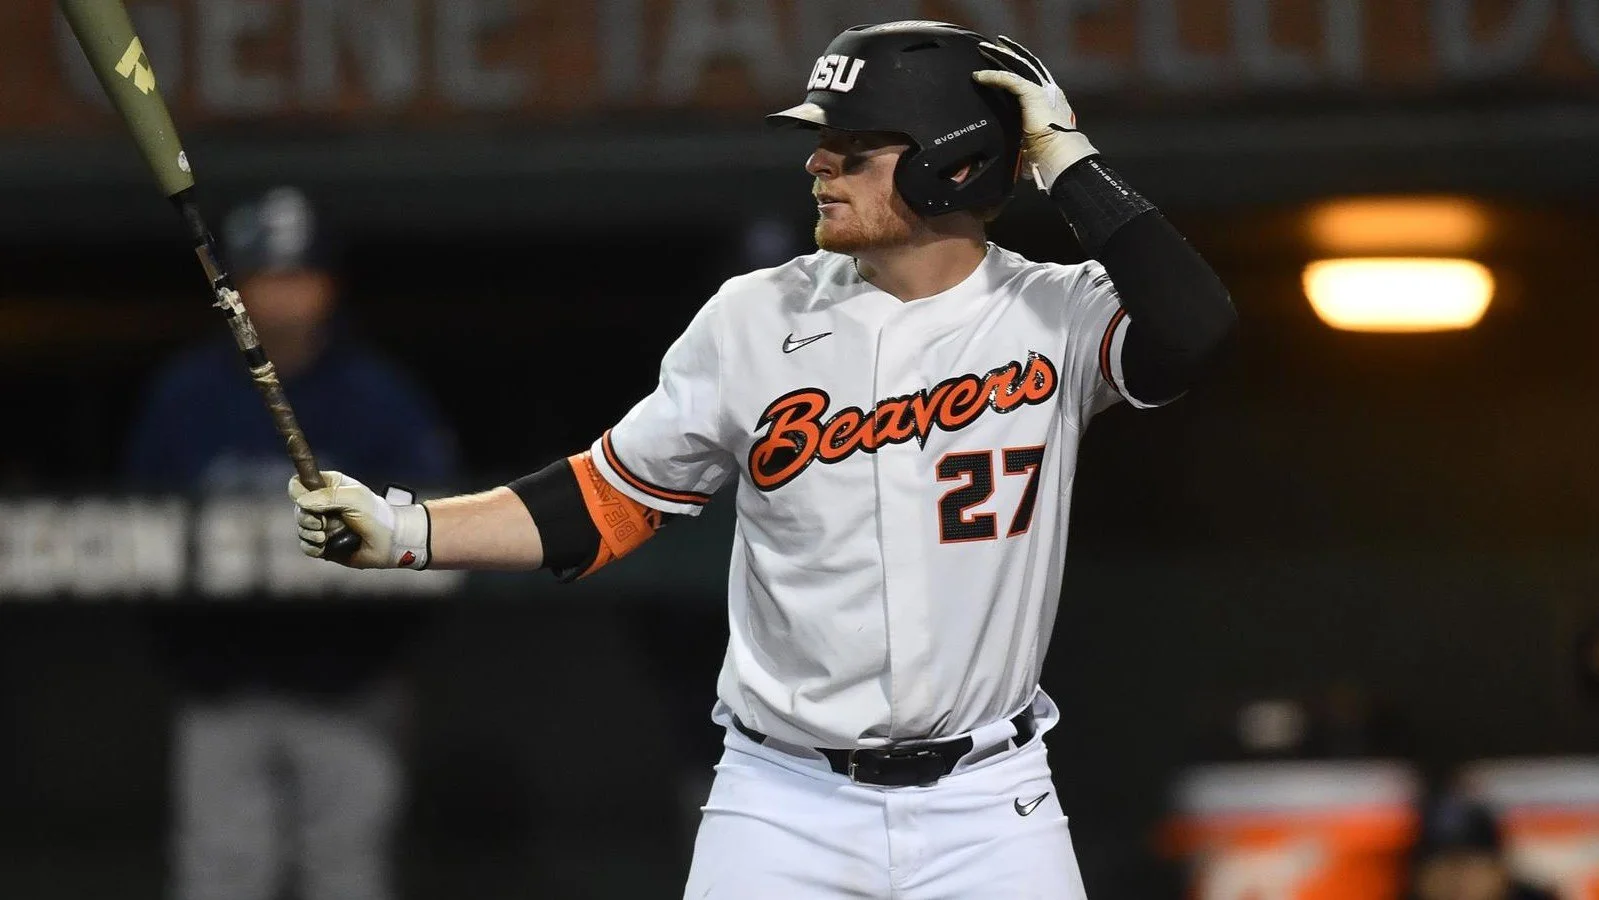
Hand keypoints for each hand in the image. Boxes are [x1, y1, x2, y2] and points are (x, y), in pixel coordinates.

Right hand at [288, 470, 429, 568]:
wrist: (390, 543)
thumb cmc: (377, 515)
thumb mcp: (354, 498)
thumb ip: (327, 496)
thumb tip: (301, 501)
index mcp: (329, 487)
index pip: (298, 485)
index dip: (298, 494)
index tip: (309, 503)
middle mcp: (322, 505)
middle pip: (297, 509)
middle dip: (307, 519)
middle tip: (323, 523)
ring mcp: (322, 525)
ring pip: (301, 529)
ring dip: (312, 534)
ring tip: (328, 537)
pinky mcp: (323, 545)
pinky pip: (306, 546)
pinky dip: (313, 548)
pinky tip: (326, 547)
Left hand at [972, 35, 1097, 191]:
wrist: (1060, 155)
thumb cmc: (1050, 156)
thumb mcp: (1033, 146)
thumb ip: (1024, 145)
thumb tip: (1019, 165)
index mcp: (1051, 102)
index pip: (1033, 79)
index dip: (1020, 68)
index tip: (1008, 62)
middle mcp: (1049, 91)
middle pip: (1026, 65)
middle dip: (1011, 53)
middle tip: (995, 45)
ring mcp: (1043, 90)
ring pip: (1018, 65)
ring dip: (1000, 56)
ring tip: (985, 48)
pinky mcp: (1033, 93)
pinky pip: (1008, 80)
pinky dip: (993, 76)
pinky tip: (979, 76)